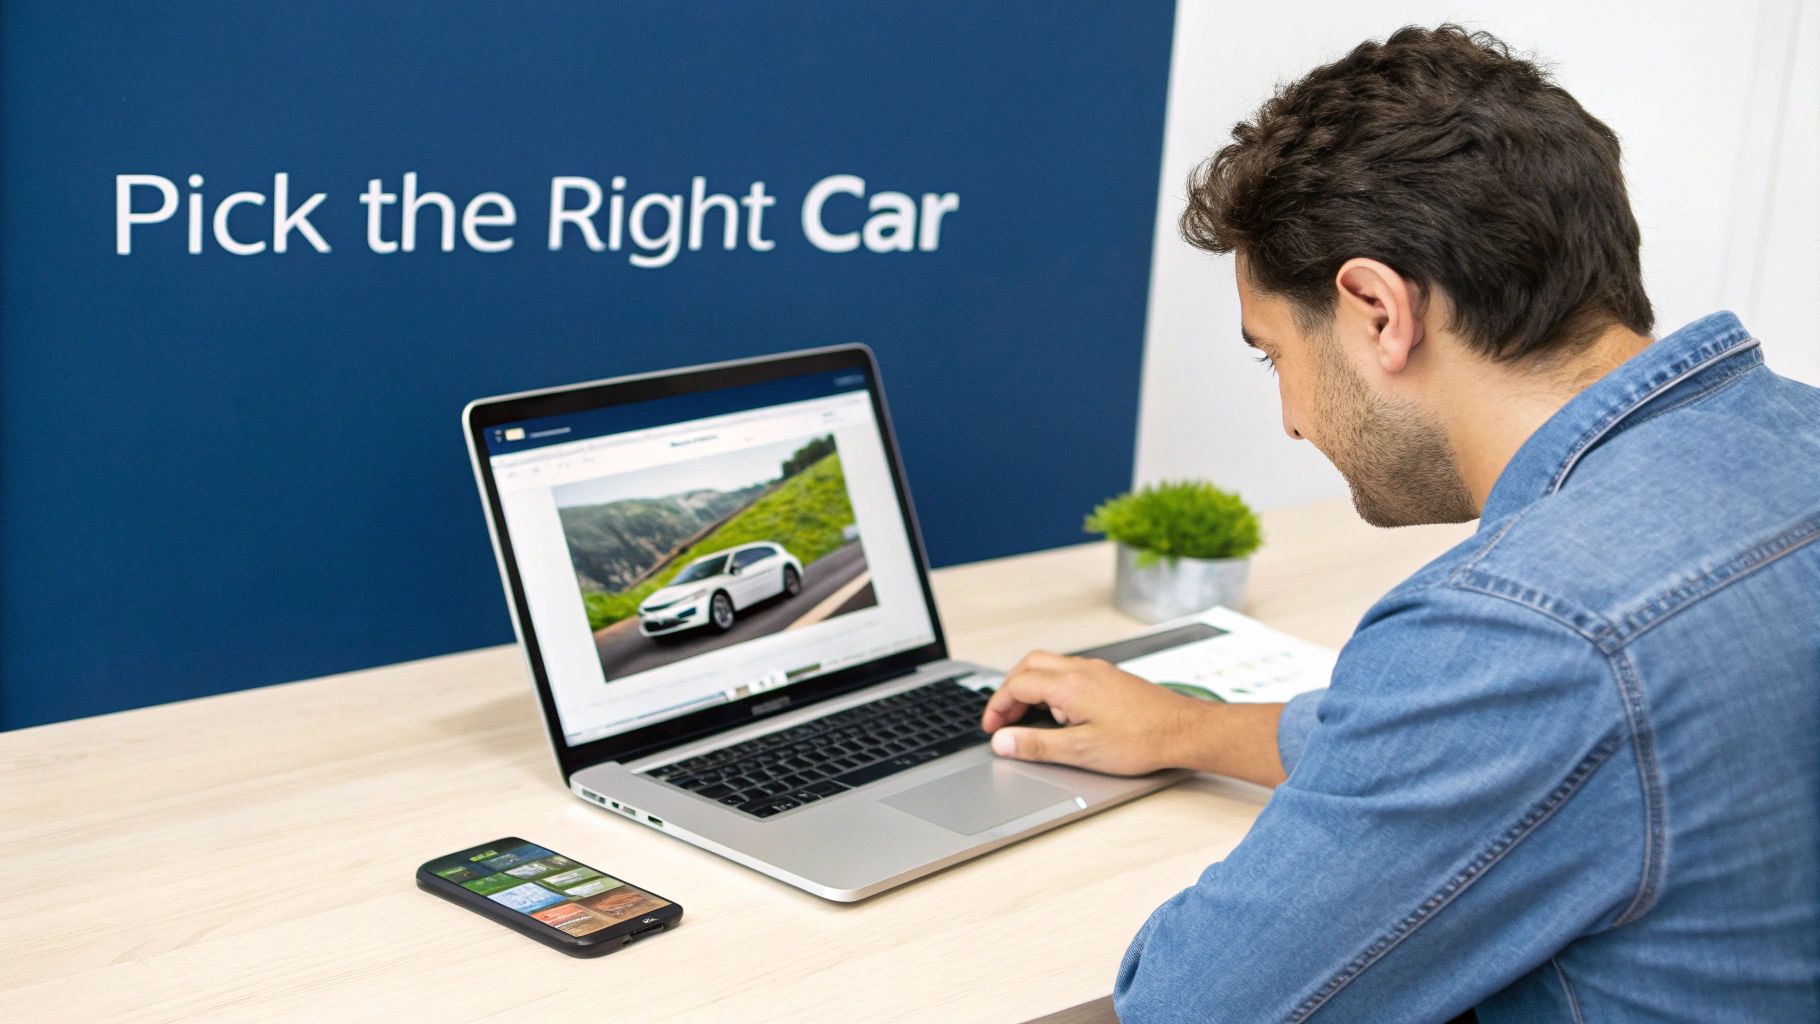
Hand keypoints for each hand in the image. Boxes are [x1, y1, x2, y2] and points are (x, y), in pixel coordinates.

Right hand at [979, 650, 1212, 775]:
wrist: (1184, 731)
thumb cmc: (1142, 740)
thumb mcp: (1082, 751)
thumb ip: (1037, 745)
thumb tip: (1003, 741)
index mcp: (1070, 685)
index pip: (1018, 684)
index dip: (998, 706)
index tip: (992, 728)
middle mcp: (1082, 670)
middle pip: (1029, 665)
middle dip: (1009, 689)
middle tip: (1003, 718)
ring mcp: (1098, 671)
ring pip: (1050, 665)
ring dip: (1030, 685)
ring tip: (1026, 715)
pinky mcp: (1110, 677)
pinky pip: (1068, 671)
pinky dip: (1051, 686)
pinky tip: (1059, 711)